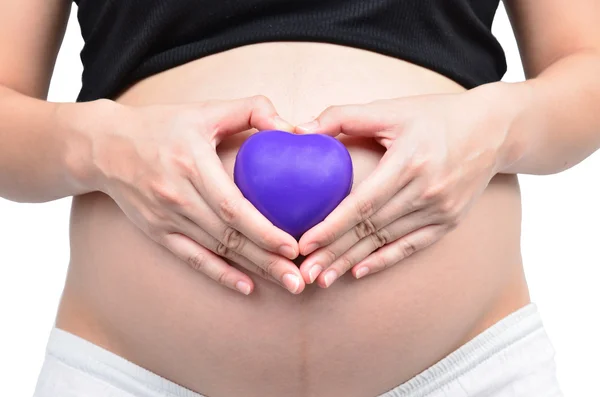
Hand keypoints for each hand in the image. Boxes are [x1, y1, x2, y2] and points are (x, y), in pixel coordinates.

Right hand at [84, 96, 305, 294]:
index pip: (232, 206)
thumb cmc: (161, 126)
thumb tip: (291, 127)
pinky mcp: (157, 232)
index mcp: (191, 164)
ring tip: (286, 284)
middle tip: (299, 279)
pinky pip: (192, 258)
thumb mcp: (205, 110)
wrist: (104, 146)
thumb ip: (251, 109)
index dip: (263, 230)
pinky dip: (220, 274)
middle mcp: (177, 196)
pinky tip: (246, 287)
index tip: (293, 246)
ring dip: (253, 270)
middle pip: (228, 236)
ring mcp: (165, 218)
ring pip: (216, 250)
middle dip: (267, 260)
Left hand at [294, 89, 517, 286]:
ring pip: (386, 241)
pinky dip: (385, 260)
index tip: (304, 243)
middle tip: (305, 272)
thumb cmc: (434, 116)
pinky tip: (359, 272)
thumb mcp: (391, 109)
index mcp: (409, 162)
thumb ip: (343, 116)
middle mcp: (427, 190)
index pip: (363, 203)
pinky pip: (411, 246)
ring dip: (353, 261)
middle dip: (335, 252)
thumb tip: (301, 129)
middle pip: (371, 228)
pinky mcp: (449, 221)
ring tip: (324, 278)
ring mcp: (441, 210)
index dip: (332, 226)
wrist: (493, 129)